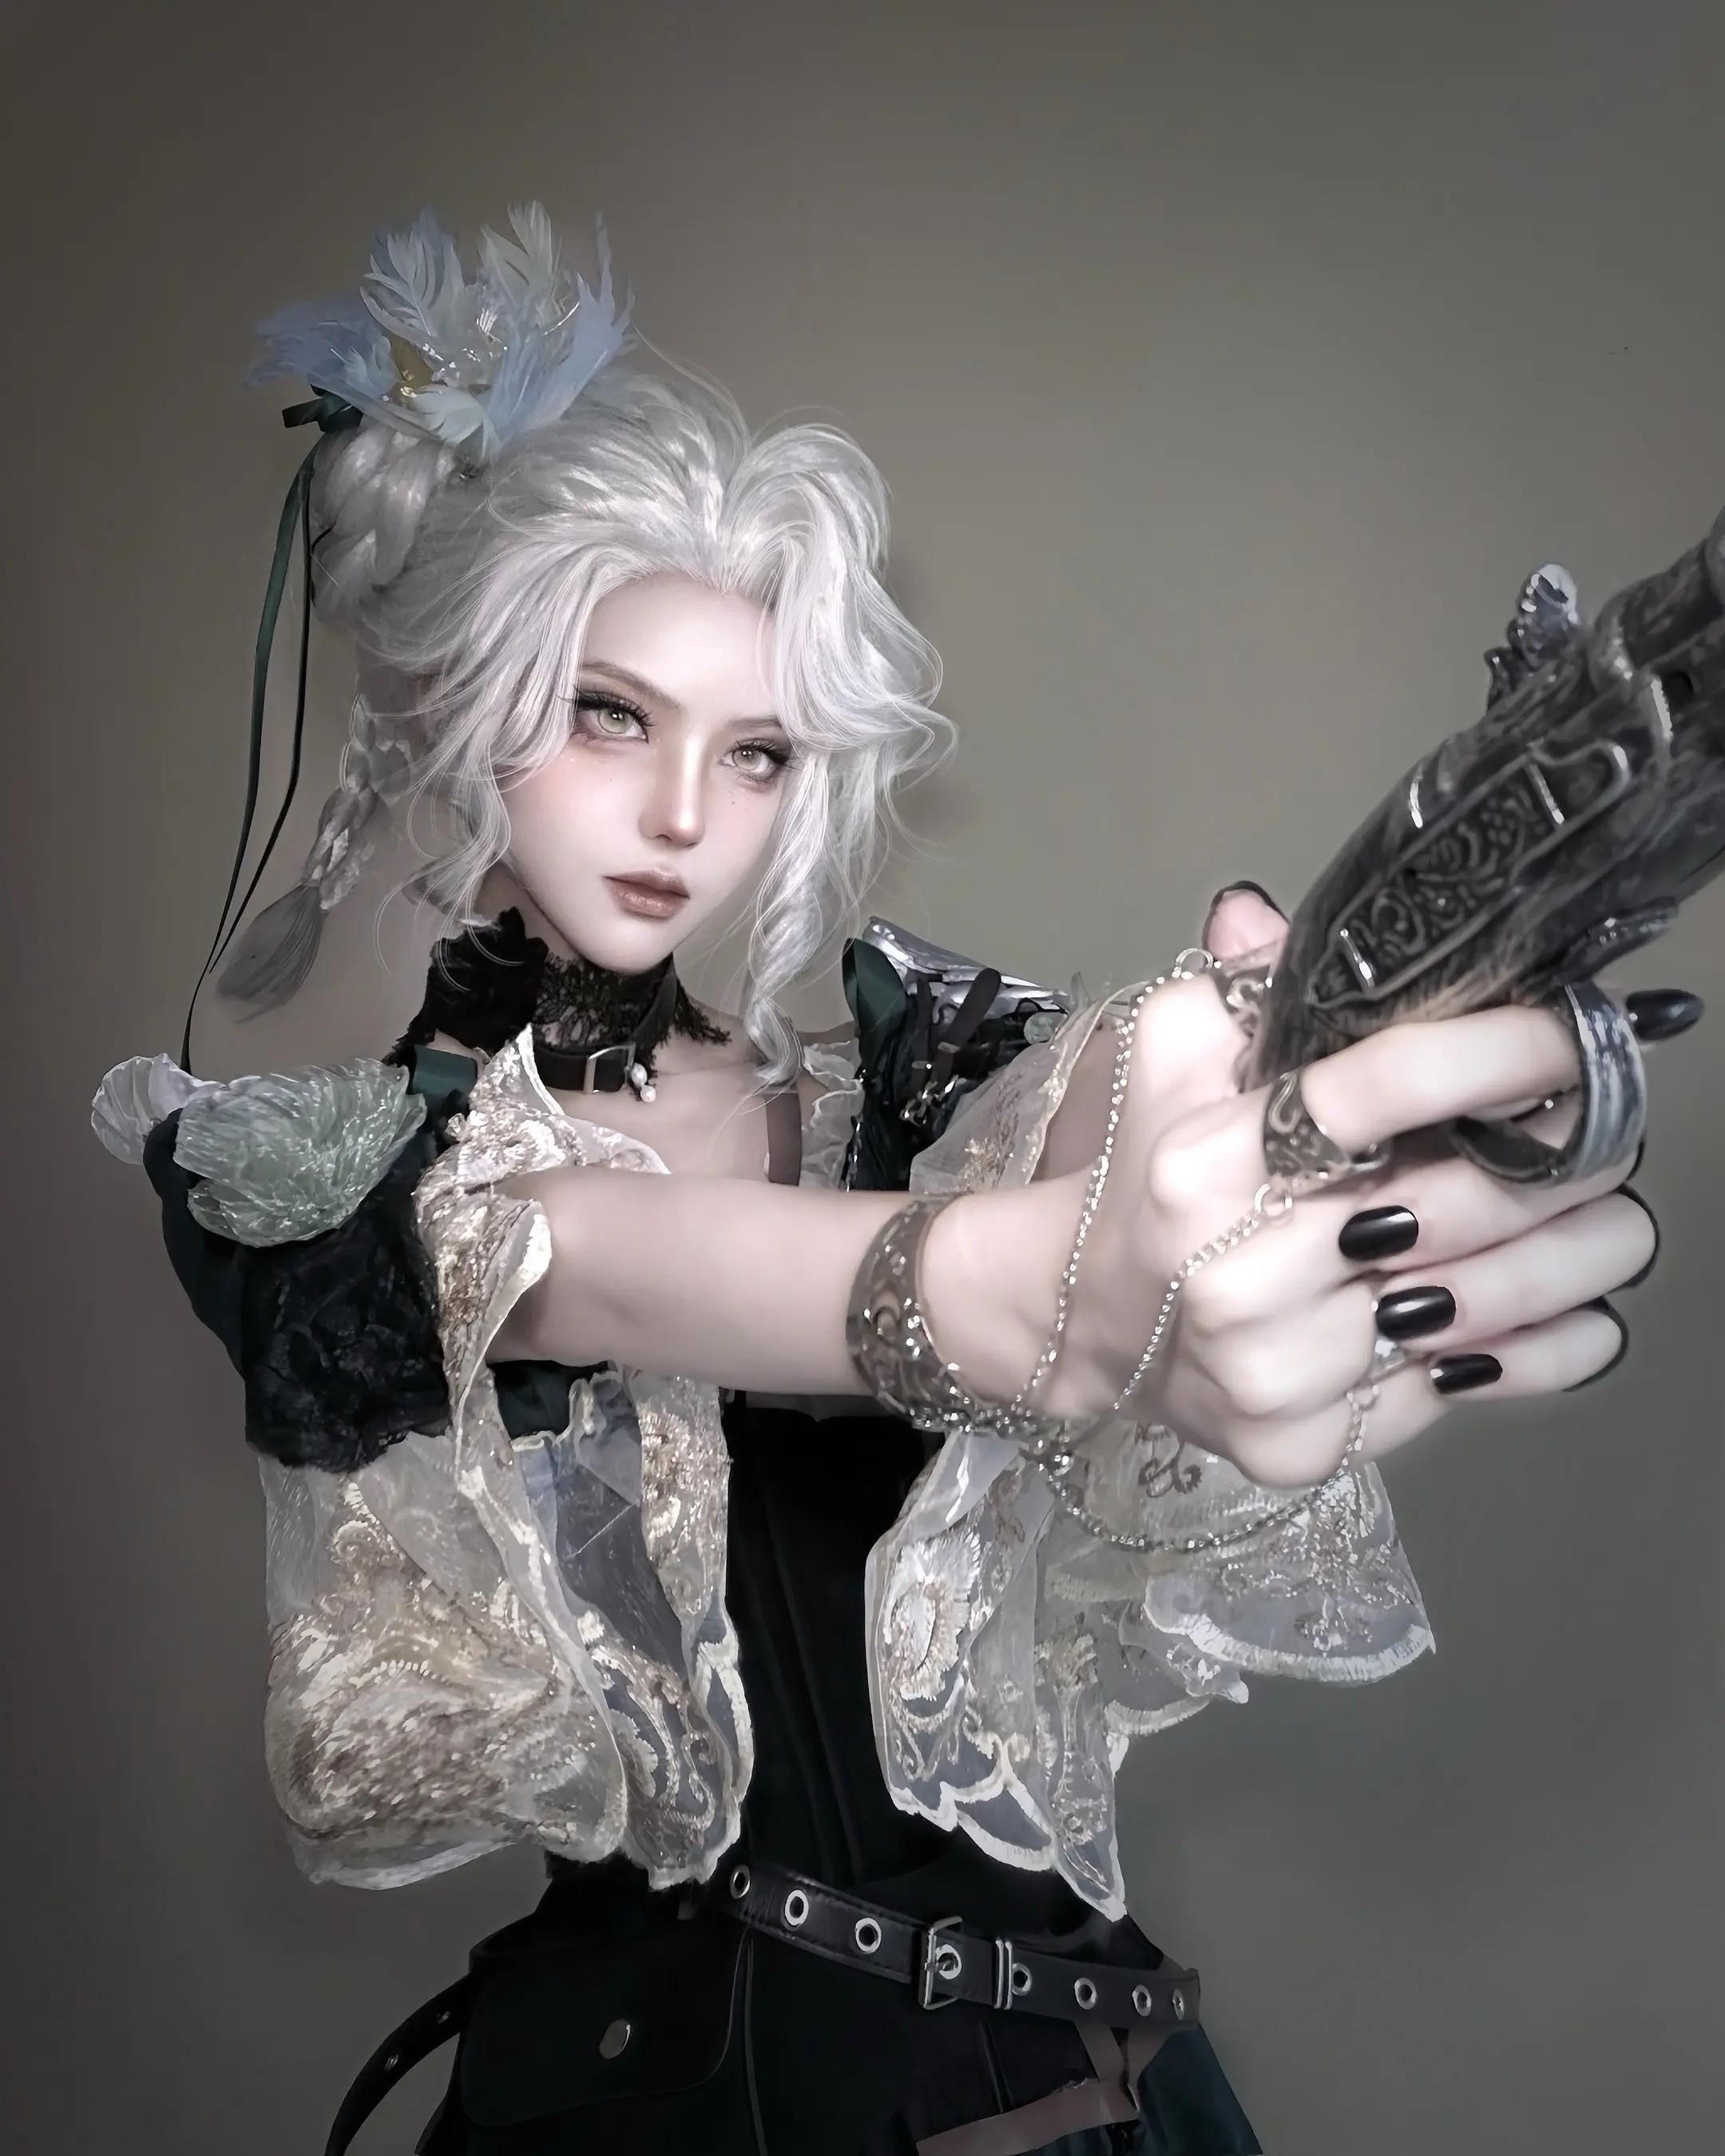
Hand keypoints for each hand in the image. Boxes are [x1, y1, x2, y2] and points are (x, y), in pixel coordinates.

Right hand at [1045, 886, 1663, 1485]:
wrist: (1088, 1315)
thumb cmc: (1154, 1171)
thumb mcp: (1174, 1054)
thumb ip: (1244, 982)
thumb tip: (1268, 912)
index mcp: (1204, 1160)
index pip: (1380, 1087)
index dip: (1501, 1051)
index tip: (1584, 1033)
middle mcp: (1233, 1271)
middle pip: (1453, 1203)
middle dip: (1568, 1162)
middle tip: (1619, 1131)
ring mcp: (1269, 1368)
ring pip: (1476, 1307)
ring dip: (1578, 1260)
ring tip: (1621, 1223)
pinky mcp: (1300, 1441)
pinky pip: (1457, 1393)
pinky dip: (1541, 1355)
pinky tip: (1583, 1320)